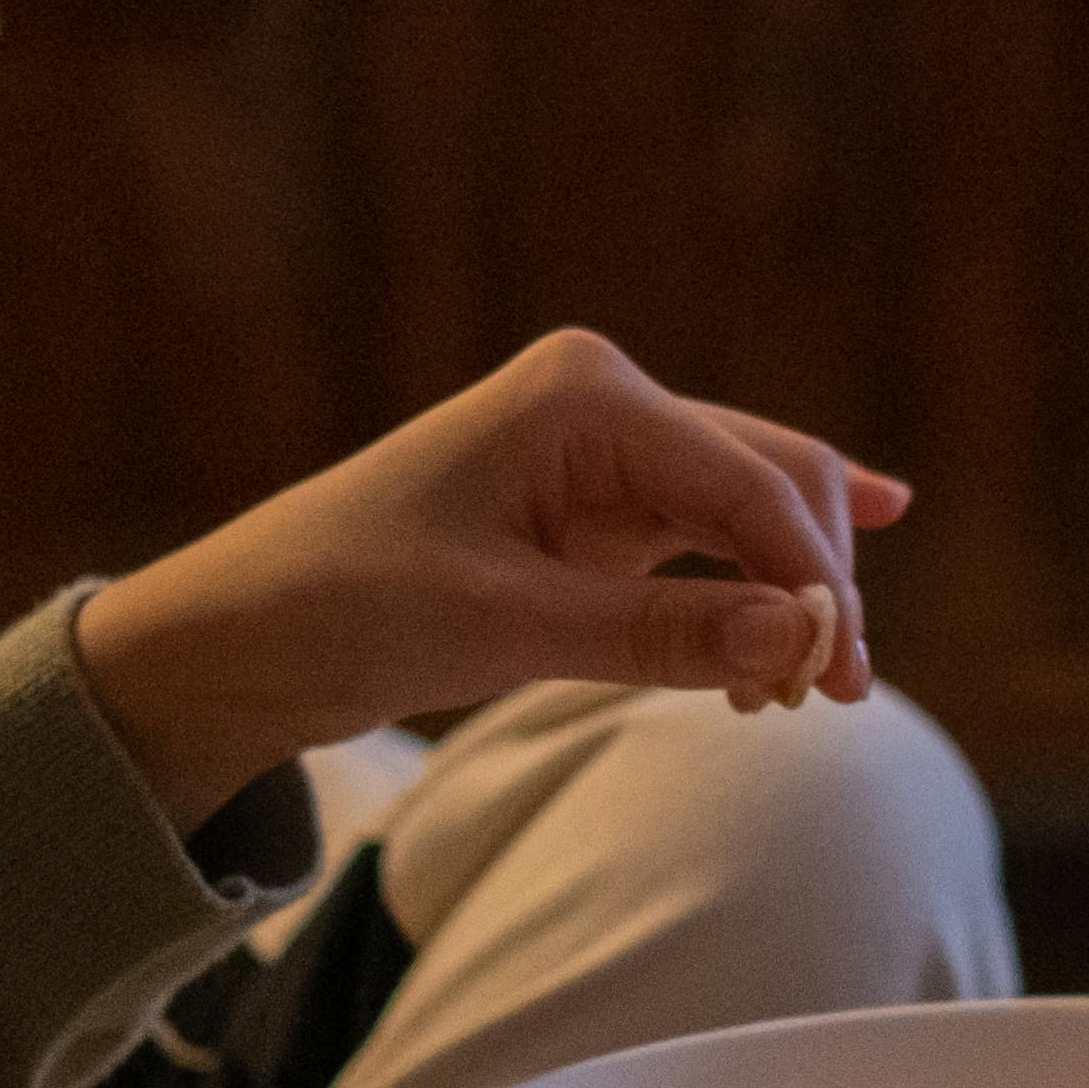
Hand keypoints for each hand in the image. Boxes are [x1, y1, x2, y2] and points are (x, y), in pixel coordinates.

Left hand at [73, 329, 905, 828]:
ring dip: (789, 591)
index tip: (834, 676)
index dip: (810, 576)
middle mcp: (608, 404)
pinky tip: (842, 569)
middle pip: (773, 478)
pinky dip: (756, 584)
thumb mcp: (507, 626)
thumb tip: (795, 641)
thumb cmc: (351, 603)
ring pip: (752, 510)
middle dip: (815, 579)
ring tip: (802, 694)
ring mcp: (606, 456)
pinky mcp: (596, 513)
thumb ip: (658, 635)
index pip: (749, 480)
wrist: (247, 632)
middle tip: (829, 693)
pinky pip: (709, 538)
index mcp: (586, 393)